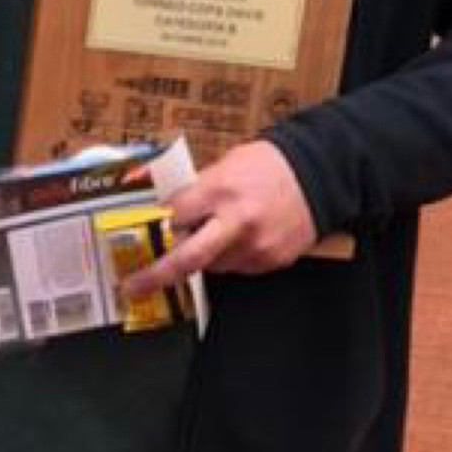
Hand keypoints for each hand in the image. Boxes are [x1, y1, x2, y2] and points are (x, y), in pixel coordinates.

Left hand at [115, 139, 318, 301]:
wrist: (319, 174)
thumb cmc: (268, 164)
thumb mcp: (227, 164)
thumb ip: (198, 190)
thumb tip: (166, 212)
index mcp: (221, 190)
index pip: (174, 217)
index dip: (152, 229)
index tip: (134, 240)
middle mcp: (237, 222)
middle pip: (187, 258)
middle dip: (155, 275)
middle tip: (132, 286)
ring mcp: (256, 246)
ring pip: (212, 266)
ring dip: (203, 257)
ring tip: (216, 233)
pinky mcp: (271, 261)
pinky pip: (238, 268)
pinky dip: (230, 257)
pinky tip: (241, 238)